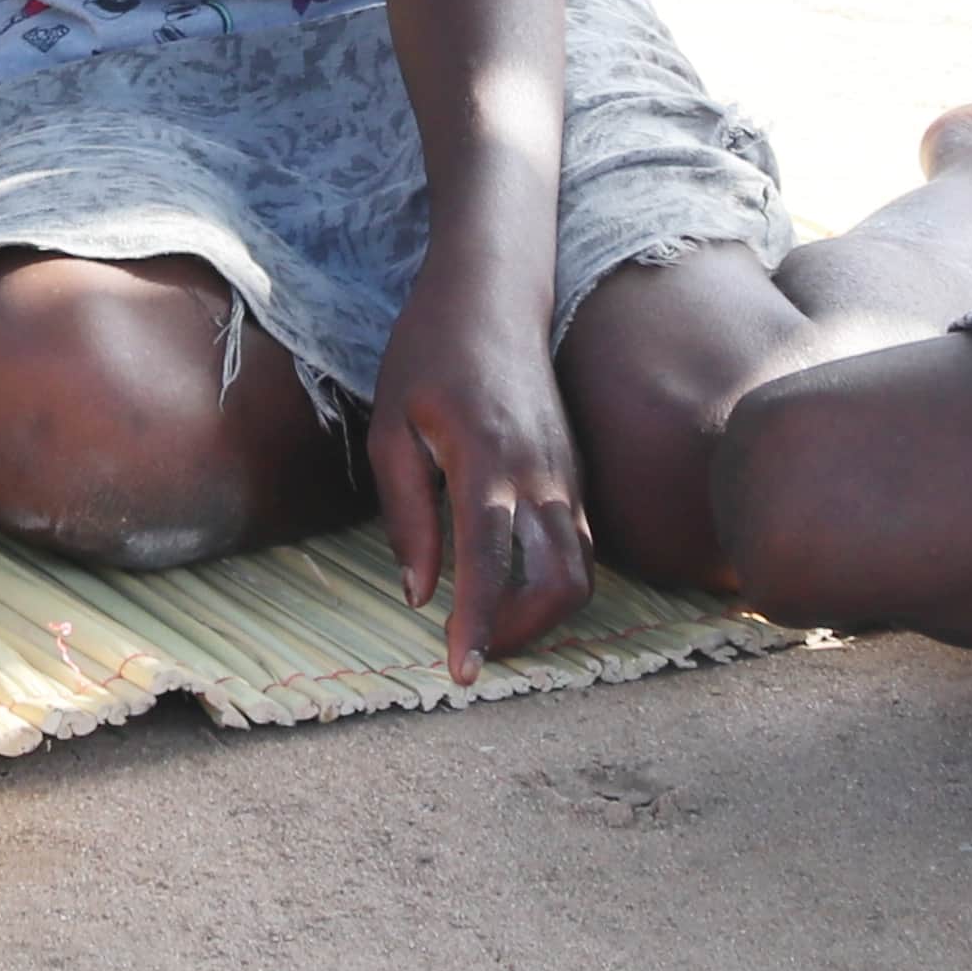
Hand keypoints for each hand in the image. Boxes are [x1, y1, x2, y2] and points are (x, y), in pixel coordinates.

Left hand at [359, 299, 590, 681]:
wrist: (493, 296)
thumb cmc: (430, 354)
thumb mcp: (391, 427)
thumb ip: (406, 514)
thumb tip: (419, 593)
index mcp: (486, 459)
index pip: (488, 560)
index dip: (477, 623)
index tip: (462, 674)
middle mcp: (540, 474)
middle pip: (560, 583)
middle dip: (522, 633)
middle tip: (472, 650)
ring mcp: (567, 475)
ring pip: (580, 572)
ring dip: (542, 615)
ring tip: (489, 626)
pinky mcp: (575, 475)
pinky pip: (579, 547)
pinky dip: (552, 583)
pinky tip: (511, 586)